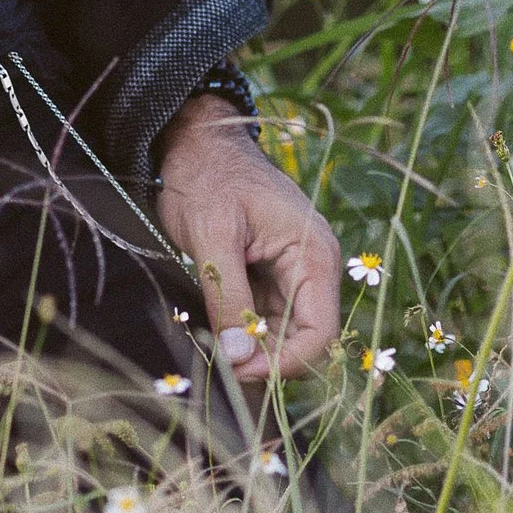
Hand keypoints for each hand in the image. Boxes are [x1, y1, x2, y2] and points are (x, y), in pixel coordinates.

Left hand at [156, 93, 340, 383]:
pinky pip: (265, 317)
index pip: (319, 331)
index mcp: (313, 253)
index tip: (241, 371)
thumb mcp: (212, 235)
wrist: (193, 142)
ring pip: (282, 332)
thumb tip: (238, 357)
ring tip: (214, 345)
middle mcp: (311, 267)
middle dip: (266, 358)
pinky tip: (217, 330)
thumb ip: (227, 295)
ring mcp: (291, 272)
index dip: (285, 361)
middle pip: (304, 337)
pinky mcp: (268, 274)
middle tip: (222, 365)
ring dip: (252, 347)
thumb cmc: (206, 177)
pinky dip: (243, 330)